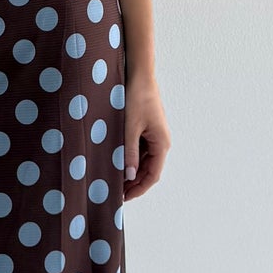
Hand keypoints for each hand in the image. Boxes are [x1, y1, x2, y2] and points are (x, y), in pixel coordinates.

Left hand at [122, 73, 170, 202]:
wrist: (139, 72)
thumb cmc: (136, 97)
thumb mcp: (129, 127)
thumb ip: (129, 152)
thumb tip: (129, 176)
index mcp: (161, 143)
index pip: (152, 176)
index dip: (138, 189)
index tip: (122, 199)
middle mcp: (160, 141)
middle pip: (148, 170)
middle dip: (133, 182)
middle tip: (114, 192)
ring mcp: (153, 134)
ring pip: (142, 160)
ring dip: (130, 170)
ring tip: (112, 178)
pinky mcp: (146, 127)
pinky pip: (138, 148)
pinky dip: (128, 157)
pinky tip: (114, 160)